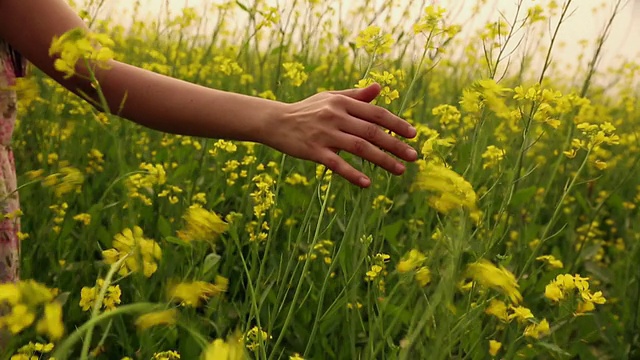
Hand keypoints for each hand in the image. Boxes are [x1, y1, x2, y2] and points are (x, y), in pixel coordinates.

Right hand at [264, 83, 417, 187]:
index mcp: (341, 102)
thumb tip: (379, 87)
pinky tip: (367, 184)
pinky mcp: (314, 151)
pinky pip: (337, 164)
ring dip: (382, 160)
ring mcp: (324, 134)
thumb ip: (355, 95)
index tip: (413, 134)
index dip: (396, 123)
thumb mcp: (330, 98)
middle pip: (371, 131)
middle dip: (395, 144)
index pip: (375, 113)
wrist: (275, 121)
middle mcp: (335, 116)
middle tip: (414, 156)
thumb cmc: (306, 110)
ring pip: (359, 148)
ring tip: (400, 170)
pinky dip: (353, 174)